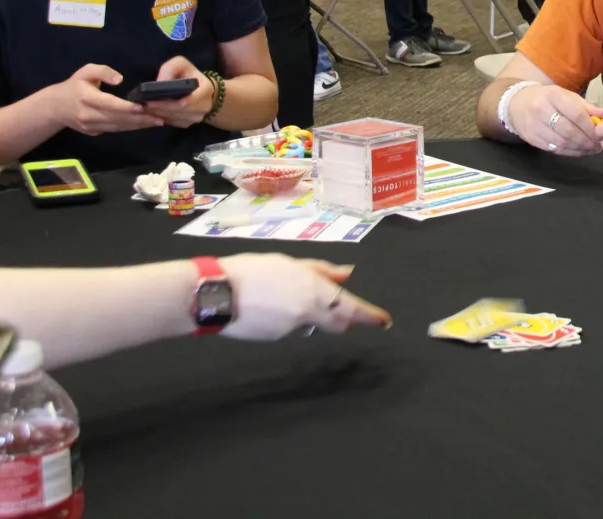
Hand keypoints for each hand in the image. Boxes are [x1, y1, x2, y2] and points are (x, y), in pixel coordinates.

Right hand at [45, 64, 162, 135]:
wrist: (55, 107)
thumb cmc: (74, 86)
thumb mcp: (85, 71)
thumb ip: (102, 71)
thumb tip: (119, 79)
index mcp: (87, 98)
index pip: (110, 104)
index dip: (127, 107)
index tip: (143, 107)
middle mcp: (89, 115)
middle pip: (118, 118)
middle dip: (140, 119)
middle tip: (160, 117)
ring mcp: (91, 126)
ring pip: (118, 127)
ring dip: (138, 125)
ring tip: (156, 121)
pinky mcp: (94, 132)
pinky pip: (114, 130)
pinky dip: (129, 127)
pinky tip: (143, 124)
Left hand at [142, 55, 215, 127]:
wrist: (201, 89)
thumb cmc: (189, 75)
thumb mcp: (181, 64)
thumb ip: (170, 69)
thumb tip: (159, 82)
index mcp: (206, 90)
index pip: (190, 100)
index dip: (171, 103)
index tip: (152, 101)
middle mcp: (204, 106)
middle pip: (179, 111)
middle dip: (160, 108)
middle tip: (143, 105)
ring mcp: (197, 117)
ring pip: (174, 118)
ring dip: (159, 115)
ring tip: (144, 109)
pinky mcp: (189, 123)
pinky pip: (173, 123)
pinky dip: (161, 118)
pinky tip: (153, 112)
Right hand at [216, 254, 390, 339]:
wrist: (217, 293)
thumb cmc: (253, 270)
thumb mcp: (290, 263)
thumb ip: (322, 270)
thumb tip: (348, 273)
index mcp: (314, 290)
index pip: (351, 308)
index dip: (371, 316)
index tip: (385, 322)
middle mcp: (308, 313)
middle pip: (338, 324)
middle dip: (345, 320)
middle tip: (341, 310)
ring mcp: (292, 329)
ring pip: (313, 326)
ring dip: (313, 317)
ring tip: (288, 298)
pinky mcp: (276, 339)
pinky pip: (293, 330)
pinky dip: (292, 321)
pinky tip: (272, 307)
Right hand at [508, 82, 602, 154]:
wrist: (517, 103)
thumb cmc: (548, 98)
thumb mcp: (567, 96)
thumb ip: (586, 107)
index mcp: (553, 95)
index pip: (576, 115)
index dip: (591, 128)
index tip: (601, 135)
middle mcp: (541, 109)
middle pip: (569, 131)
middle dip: (586, 141)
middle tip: (598, 146)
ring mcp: (533, 125)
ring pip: (561, 142)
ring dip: (579, 149)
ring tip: (590, 149)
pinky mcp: (531, 138)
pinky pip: (554, 149)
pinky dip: (569, 152)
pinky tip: (578, 151)